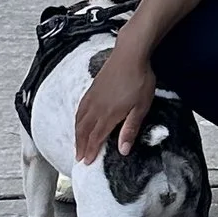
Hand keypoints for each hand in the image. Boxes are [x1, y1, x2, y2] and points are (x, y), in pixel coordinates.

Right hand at [75, 37, 157, 165]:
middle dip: (80, 145)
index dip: (90, 151)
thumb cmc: (139, 80)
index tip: (86, 162)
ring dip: (76, 134)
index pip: (95, 138)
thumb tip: (122, 150)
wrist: (130, 54)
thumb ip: (130, 129)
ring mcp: (93, 97)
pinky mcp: (92, 88)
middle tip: (78, 157)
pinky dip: (76, 119)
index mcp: (108, 115)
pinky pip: (80, 108)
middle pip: (84, 131)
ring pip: (79, 120)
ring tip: (76, 143)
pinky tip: (78, 120)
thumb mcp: (141, 107)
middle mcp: (96, 108)